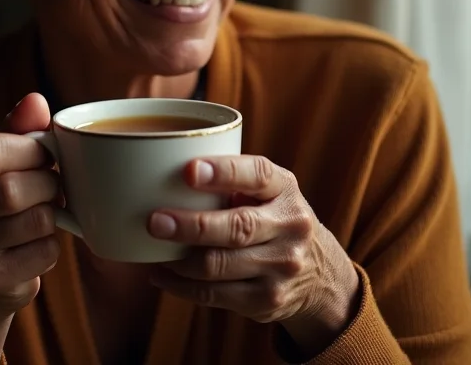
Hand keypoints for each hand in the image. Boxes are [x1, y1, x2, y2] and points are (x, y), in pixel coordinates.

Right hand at [0, 93, 60, 318]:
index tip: (42, 155)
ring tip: (43, 211)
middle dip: (47, 183)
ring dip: (53, 213)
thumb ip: (17, 130)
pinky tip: (35, 243)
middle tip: (50, 186)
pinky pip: (44, 250)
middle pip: (12, 188)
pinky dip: (52, 243)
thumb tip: (36, 100)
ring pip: (35, 219)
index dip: (30, 150)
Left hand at [147, 155, 359, 356]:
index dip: (223, 172)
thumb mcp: (268, 190)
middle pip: (237, 227)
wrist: (318, 273)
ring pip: (220, 265)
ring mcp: (281, 267)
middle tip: (155, 220)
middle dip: (191, 225)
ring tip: (153, 245)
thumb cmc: (271, 215)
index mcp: (285, 188)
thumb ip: (232, 180)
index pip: (257, 175)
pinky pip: (214, 295)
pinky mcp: (267, 300)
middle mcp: (290, 226)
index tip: (188, 170)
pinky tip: (161, 274)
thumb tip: (162, 170)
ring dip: (179, 259)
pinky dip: (181, 285)